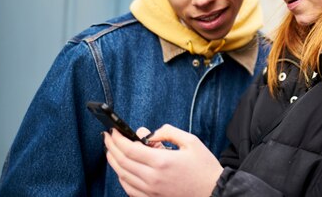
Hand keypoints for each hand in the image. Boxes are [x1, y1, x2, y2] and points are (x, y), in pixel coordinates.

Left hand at [104, 125, 222, 196]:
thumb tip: (149, 133)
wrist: (214, 192)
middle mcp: (153, 178)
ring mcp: (151, 191)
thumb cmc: (204, 167)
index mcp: (162, 162)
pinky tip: (122, 170)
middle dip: (111, 147)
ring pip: (123, 176)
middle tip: (107, 137)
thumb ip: (168, 132)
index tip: (113, 130)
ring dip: (114, 162)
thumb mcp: (191, 141)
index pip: (130, 149)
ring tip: (111, 151)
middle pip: (122, 162)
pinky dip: (122, 178)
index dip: (118, 139)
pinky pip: (129, 190)